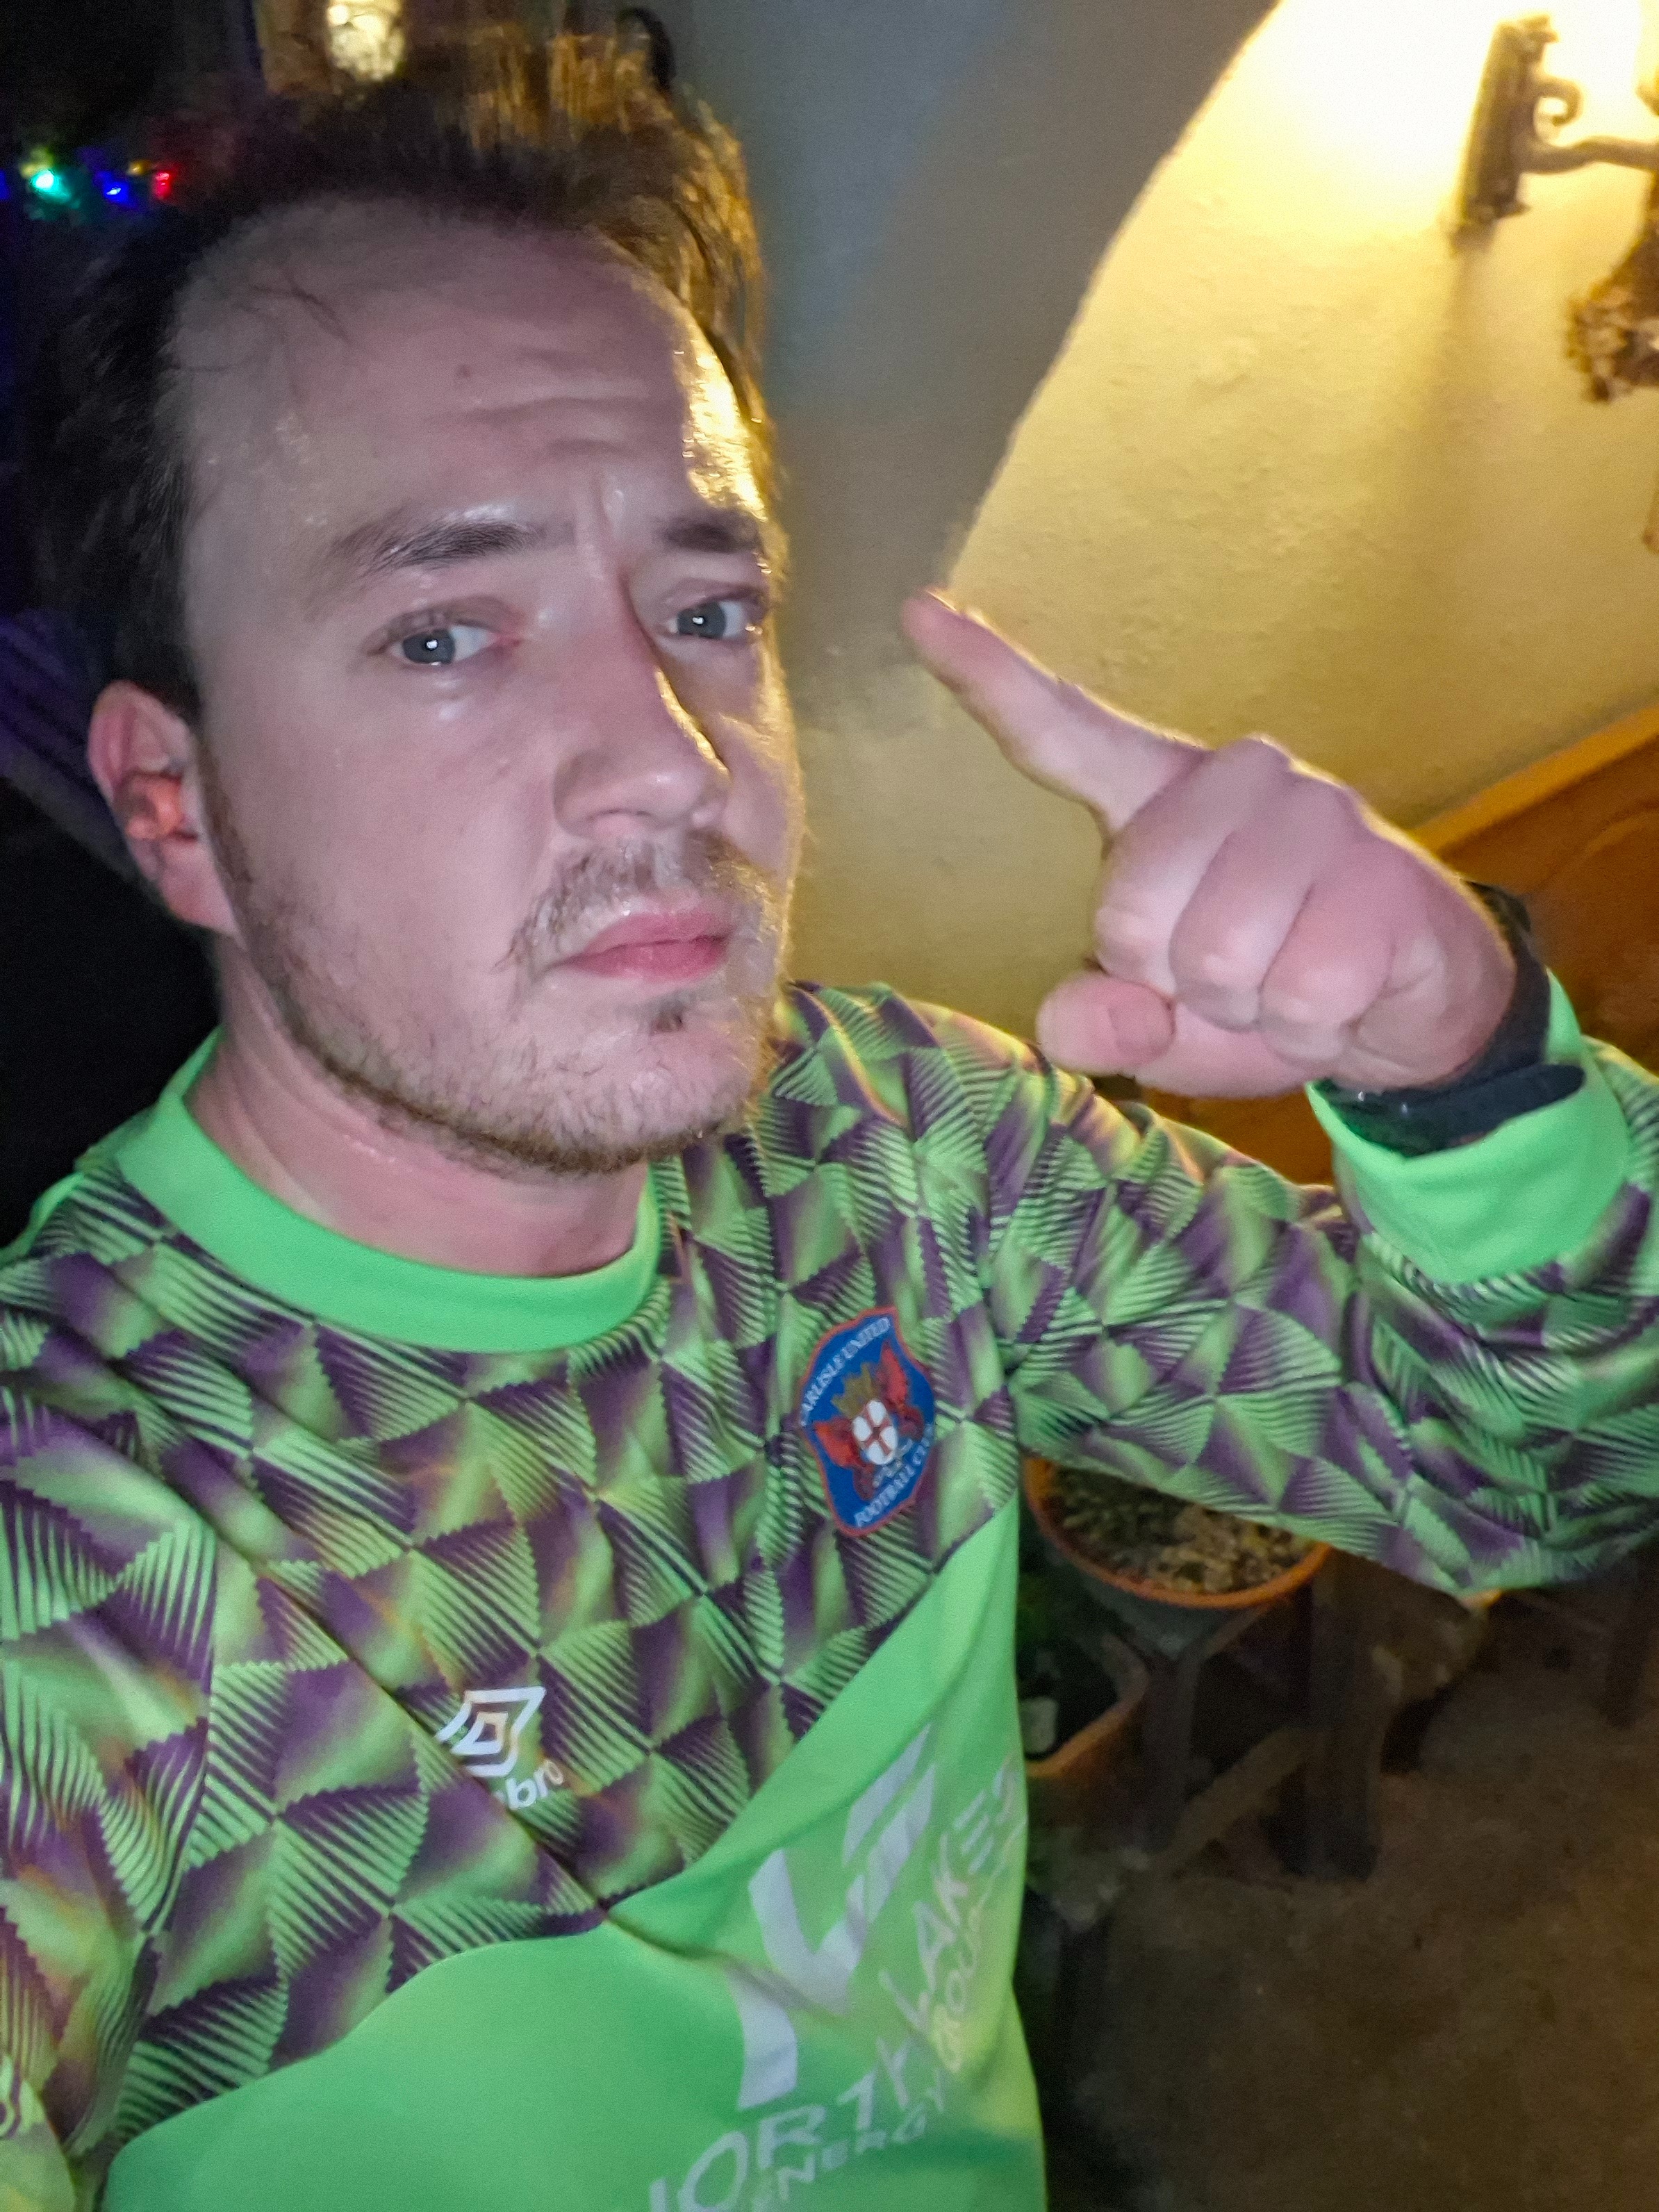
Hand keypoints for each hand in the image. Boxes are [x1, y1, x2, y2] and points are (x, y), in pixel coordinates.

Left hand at [901, 593, 1515, 1096]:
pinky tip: (1344, 992)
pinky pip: (1298, 990)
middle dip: (1175, 983)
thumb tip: (1081, 1023)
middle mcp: (1233, 780)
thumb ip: (1099, 1025)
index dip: (987, 680)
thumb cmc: (1264, 992)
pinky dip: (1312, 1023)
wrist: (1412, 1008)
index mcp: (1159, 801)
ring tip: (1290, 978)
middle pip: (1131, 917)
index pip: (1062, 734)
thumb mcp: (1163, 1030)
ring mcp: (1312, 814)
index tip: (916, 612)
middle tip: (1234, 975)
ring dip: (1249, 1006)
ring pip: (1218, 957)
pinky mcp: (1378, 873)